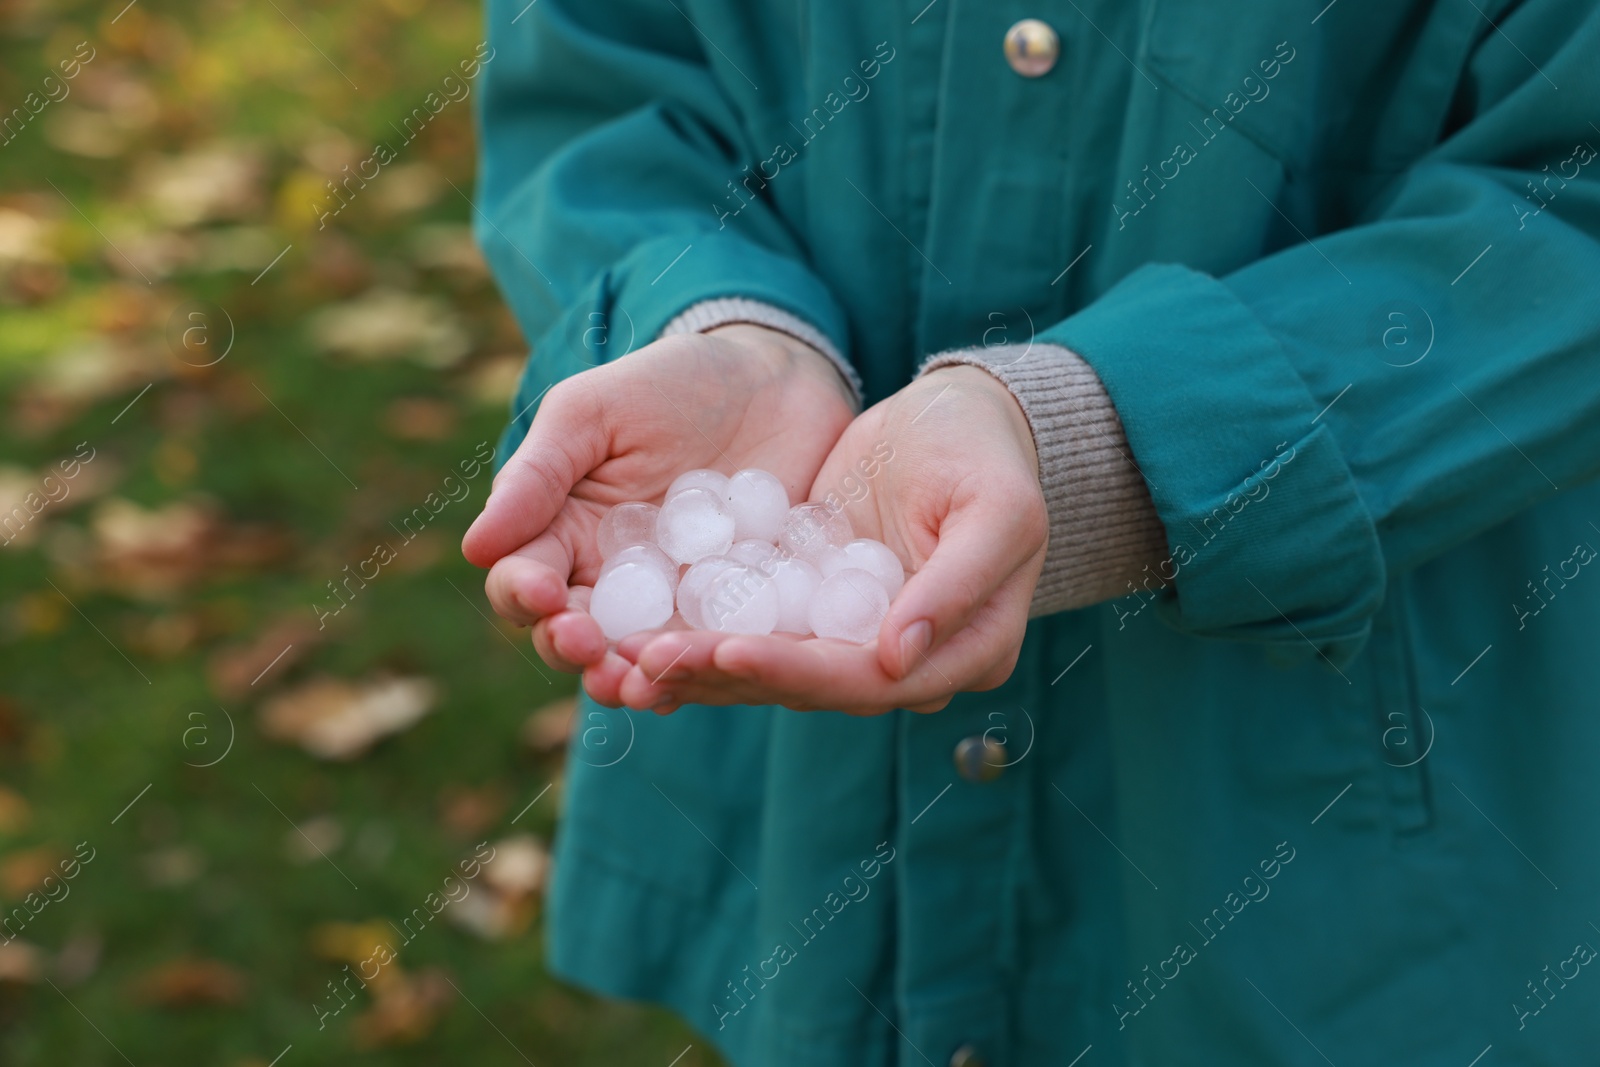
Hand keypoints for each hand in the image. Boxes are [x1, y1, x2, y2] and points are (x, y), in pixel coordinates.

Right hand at [461, 325, 854, 694]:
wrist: (774, 377)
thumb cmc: (670, 384)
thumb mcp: (594, 412)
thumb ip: (538, 475)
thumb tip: (476, 548)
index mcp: (564, 532)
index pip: (526, 578)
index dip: (525, 593)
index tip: (542, 591)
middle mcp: (613, 581)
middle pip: (575, 633)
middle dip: (572, 647)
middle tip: (585, 646)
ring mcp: (676, 601)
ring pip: (640, 656)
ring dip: (630, 677)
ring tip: (633, 685)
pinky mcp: (739, 610)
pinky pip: (716, 649)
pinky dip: (706, 667)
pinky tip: (707, 673)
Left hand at [614, 365, 1048, 714]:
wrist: (960, 418)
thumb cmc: (990, 455)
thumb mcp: (997, 509)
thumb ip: (956, 583)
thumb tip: (899, 657)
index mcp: (966, 653)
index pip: (871, 681)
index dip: (798, 673)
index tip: (728, 651)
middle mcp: (905, 663)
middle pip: (808, 685)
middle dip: (726, 675)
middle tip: (648, 661)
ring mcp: (853, 640)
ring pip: (769, 668)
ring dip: (699, 666)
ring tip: (627, 655)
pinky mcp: (811, 609)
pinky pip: (753, 627)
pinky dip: (699, 631)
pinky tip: (640, 630)